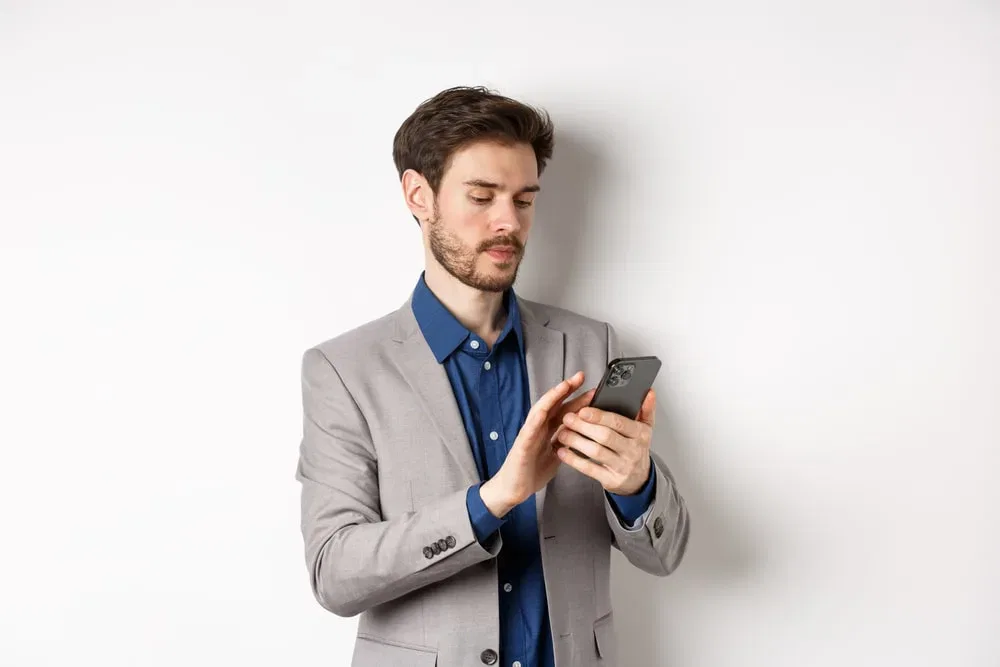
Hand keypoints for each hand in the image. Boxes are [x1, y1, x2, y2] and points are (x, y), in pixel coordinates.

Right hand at [480, 371, 594, 517]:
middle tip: (581, 376)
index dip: (578, 399)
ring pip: (540, 411)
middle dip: (567, 390)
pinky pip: (528, 431)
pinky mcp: (521, 446)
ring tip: (564, 386)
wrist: (514, 489)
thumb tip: (582, 433)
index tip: (593, 390)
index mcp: (547, 431)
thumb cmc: (532, 471)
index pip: (564, 411)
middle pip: (554, 405)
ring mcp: (529, 435)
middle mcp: (538, 429)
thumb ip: (566, 442)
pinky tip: (543, 411)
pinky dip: (536, 419)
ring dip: (552, 397)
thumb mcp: (556, 455)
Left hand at [554, 388, 655, 494]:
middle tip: (568, 418)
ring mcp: (621, 467)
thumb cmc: (636, 449)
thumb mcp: (646, 429)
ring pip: (596, 452)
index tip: (583, 410)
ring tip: (562, 433)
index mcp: (640, 434)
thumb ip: (646, 410)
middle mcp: (632, 451)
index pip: (619, 422)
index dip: (600, 416)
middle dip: (584, 426)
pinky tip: (563, 452)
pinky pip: (590, 469)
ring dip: (576, 441)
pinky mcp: (610, 480)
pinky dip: (574, 460)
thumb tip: (649, 392)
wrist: (639, 479)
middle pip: (605, 436)